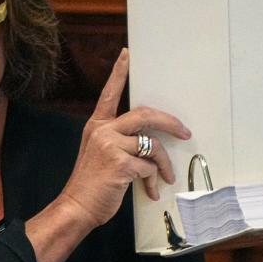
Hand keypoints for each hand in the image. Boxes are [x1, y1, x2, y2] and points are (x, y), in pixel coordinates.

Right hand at [57, 48, 191, 228]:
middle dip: (170, 123)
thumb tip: (150, 142)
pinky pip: (150, 166)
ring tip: (166, 177)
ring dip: (164, 163)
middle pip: (145, 115)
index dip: (119, 73)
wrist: (77, 206)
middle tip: (185, 132)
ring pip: (152, 145)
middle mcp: (103, 131)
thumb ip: (119, 141)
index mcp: (97, 126)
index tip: (127, 54)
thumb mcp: (100, 154)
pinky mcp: (121, 163)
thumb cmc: (92, 184)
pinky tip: (148, 189)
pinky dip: (153, 179)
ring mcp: (111, 146)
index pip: (110, 93)